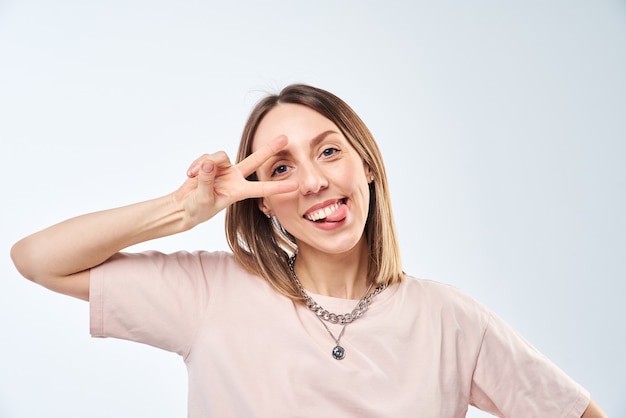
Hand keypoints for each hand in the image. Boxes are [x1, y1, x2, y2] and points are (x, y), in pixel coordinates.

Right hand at [174, 136, 296, 227]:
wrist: (183, 206)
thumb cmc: (196, 209)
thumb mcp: (202, 199)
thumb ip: (207, 181)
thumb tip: (210, 163)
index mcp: (238, 192)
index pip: (261, 189)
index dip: (277, 187)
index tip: (295, 186)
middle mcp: (234, 178)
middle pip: (255, 160)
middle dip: (269, 149)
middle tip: (286, 138)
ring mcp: (223, 169)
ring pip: (221, 156)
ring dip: (206, 164)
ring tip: (195, 176)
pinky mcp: (211, 163)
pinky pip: (206, 157)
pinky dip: (197, 164)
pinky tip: (191, 174)